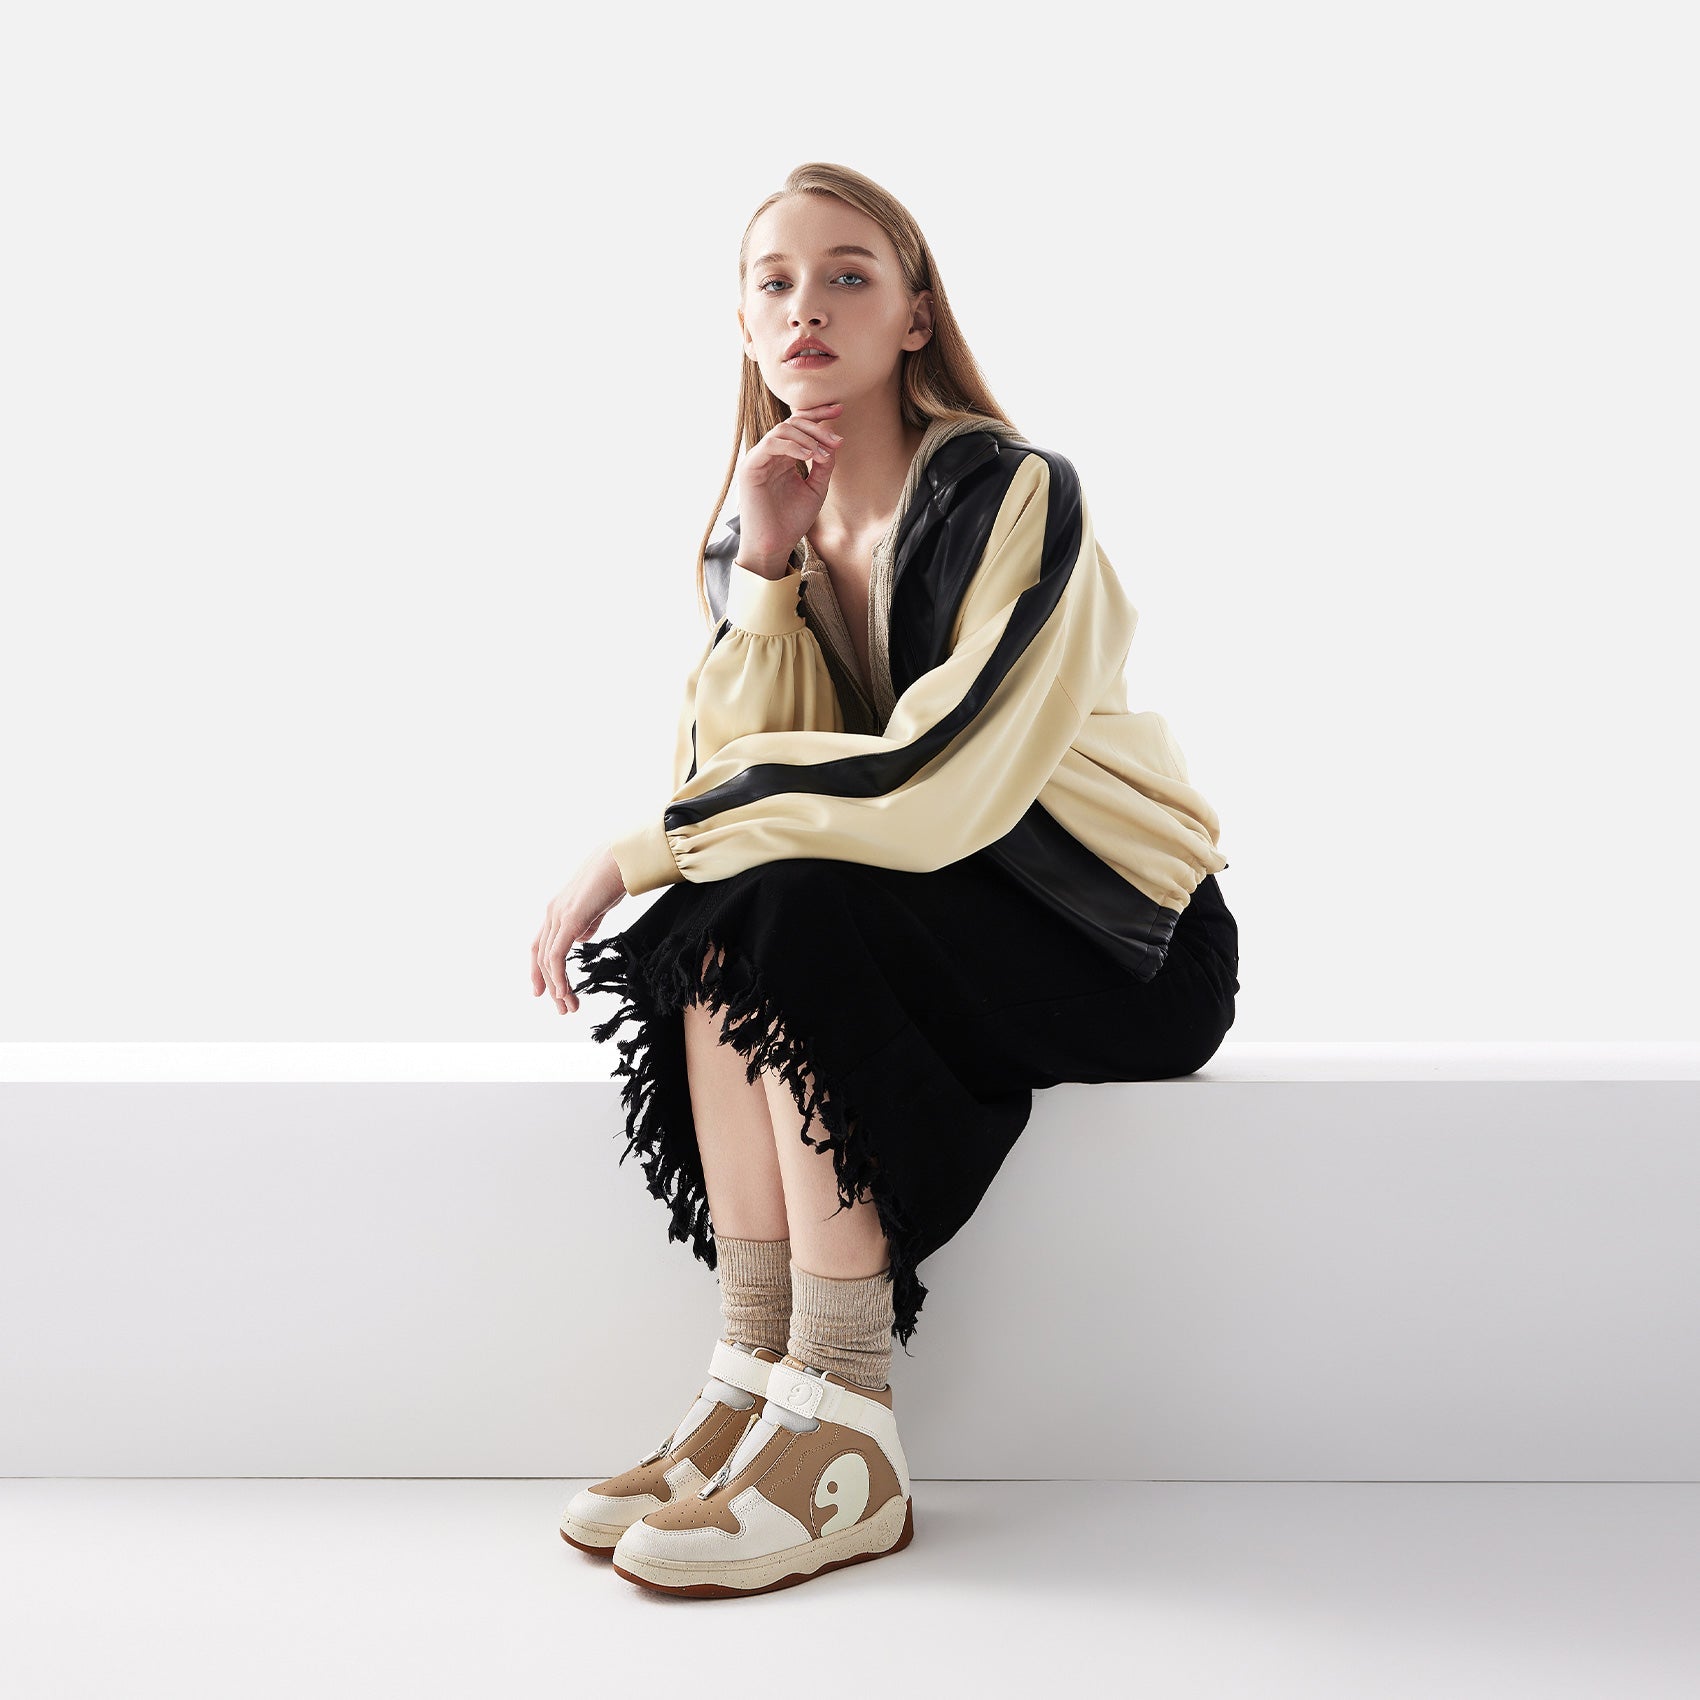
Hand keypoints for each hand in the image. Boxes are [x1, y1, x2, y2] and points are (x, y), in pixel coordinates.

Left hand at [531, 844, 626, 1014]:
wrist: (620, 861)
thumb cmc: (613, 880)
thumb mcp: (597, 908)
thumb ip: (587, 924)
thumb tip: (581, 939)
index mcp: (557, 911)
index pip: (541, 946)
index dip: (539, 970)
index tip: (544, 993)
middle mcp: (552, 914)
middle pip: (541, 957)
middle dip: (550, 986)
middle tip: (562, 1008)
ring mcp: (558, 916)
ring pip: (548, 960)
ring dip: (557, 987)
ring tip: (568, 1006)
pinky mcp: (569, 920)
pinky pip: (557, 955)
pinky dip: (558, 975)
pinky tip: (563, 991)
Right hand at [734, 401, 843, 572]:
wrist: (774, 545)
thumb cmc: (792, 521)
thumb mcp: (816, 489)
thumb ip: (824, 466)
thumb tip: (835, 443)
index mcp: (784, 456)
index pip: (799, 426)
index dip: (819, 415)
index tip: (840, 409)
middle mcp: (770, 454)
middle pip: (793, 423)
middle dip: (818, 426)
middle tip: (837, 439)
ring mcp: (759, 459)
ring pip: (782, 430)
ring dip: (807, 438)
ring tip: (823, 454)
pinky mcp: (751, 467)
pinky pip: (771, 444)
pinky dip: (792, 446)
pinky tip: (809, 456)